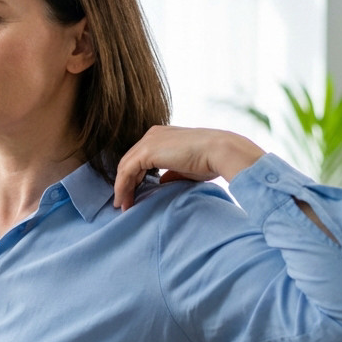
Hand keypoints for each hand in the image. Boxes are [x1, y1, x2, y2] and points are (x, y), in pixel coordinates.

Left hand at [113, 125, 264, 209]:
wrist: (219, 151)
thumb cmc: (209, 160)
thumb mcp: (185, 168)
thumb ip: (171, 172)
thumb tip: (162, 181)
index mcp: (161, 136)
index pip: (140, 158)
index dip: (134, 177)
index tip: (133, 196)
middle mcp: (152, 135)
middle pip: (130, 162)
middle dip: (125, 184)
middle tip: (124, 203)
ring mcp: (148, 141)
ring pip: (125, 167)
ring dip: (122, 188)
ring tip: (122, 206)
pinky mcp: (146, 151)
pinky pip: (126, 171)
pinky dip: (122, 187)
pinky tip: (123, 200)